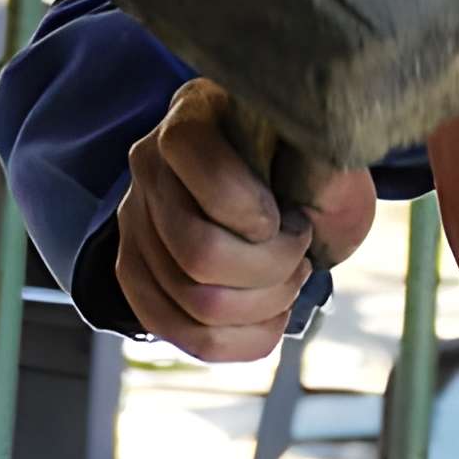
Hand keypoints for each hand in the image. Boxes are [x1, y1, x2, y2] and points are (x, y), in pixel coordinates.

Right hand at [116, 76, 377, 360]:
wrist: (280, 186)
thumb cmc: (303, 166)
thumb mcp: (322, 151)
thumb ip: (321, 162)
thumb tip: (320, 178)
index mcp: (193, 117)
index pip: (211, 182)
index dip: (261, 220)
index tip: (291, 217)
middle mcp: (149, 167)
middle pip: (201, 256)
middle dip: (272, 270)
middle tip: (300, 255)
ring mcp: (135, 224)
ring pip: (197, 306)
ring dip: (265, 307)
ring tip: (289, 280)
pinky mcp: (137, 277)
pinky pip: (189, 338)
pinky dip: (246, 340)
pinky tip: (272, 315)